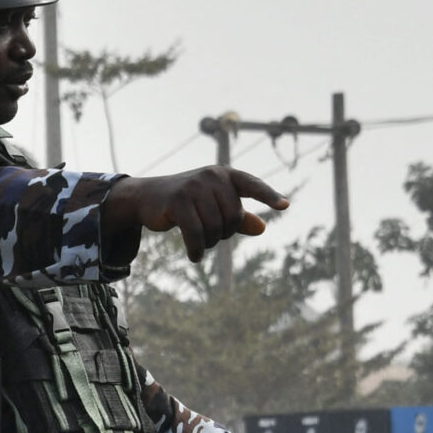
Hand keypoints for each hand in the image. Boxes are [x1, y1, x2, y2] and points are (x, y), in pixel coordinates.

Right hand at [107, 166, 288, 261]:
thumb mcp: (213, 206)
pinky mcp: (178, 201)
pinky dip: (197, 250)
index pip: (252, 185)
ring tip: (200, 243)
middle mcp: (212, 176)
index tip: (285, 206)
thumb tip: (262, 228)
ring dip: (209, 243)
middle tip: (210, 235)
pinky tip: (194, 257)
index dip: (269, 196)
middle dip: (224, 233)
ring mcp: (194, 187)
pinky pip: (196, 234)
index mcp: (225, 174)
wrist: (147, 197)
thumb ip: (238, 217)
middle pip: (233, 217)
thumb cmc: (186, 201)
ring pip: (215, 228)